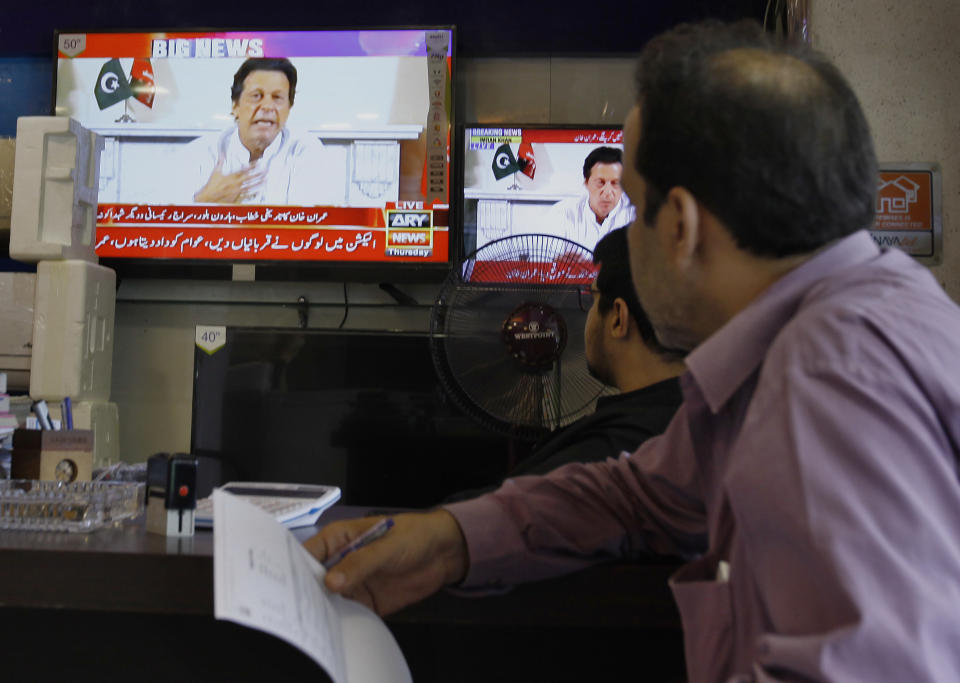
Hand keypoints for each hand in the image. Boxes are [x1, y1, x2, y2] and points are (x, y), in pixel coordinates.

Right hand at [193, 157, 264, 202]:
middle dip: (259, 173)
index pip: (243, 169)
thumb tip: (221, 154)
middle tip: (266, 170)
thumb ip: (220, 162)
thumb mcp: (215, 172)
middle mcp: (235, 183)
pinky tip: (260, 191)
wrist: (207, 198)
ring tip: (266, 180)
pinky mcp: (236, 198)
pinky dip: (254, 193)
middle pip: (250, 177)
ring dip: (259, 183)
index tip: (259, 162)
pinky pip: (247, 196)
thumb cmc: (211, 185)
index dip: (252, 165)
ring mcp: (237, 191)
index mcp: (230, 176)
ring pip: (251, 186)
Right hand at [303, 510, 468, 615]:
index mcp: (338, 539)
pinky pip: (347, 614)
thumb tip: (331, 583)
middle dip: (306, 595)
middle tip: (300, 612)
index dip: (295, 569)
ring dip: (322, 612)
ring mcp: (351, 584)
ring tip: (315, 625)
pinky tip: (336, 631)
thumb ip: (360, 563)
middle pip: (313, 581)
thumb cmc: (413, 536)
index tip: (288, 587)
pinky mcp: (365, 602)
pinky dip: (342, 622)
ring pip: (327, 601)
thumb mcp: (386, 547)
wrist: (444, 553)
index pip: (308, 554)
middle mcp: (339, 562)